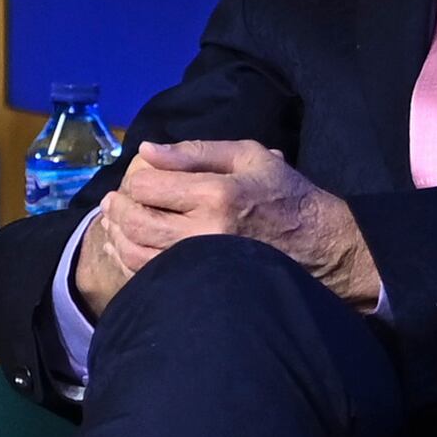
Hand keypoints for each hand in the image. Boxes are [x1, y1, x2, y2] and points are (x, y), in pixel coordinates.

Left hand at [74, 137, 379, 314]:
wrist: (320, 245)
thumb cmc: (284, 194)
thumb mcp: (249, 156)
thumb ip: (195, 151)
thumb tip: (146, 150)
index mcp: (216, 193)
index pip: (147, 185)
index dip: (135, 179)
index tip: (139, 178)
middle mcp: (205, 231)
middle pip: (136, 221)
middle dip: (119, 208)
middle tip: (117, 200)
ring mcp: (202, 264)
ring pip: (138, 253)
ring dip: (120, 236)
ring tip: (120, 224)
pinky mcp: (202, 285)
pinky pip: (152, 276)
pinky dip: (134, 261)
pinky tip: (135, 247)